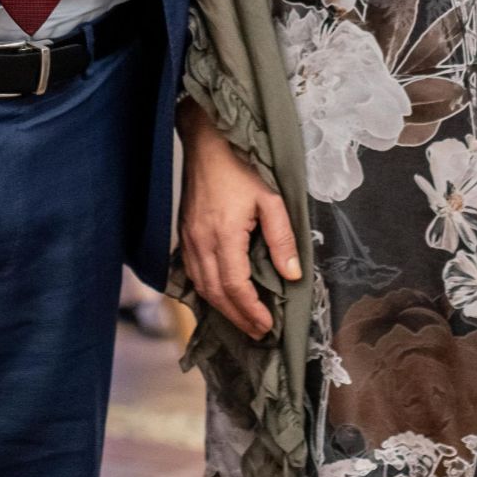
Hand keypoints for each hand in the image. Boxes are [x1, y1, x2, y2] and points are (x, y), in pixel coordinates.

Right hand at [177, 103, 298, 339]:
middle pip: (216, 293)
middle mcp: (201, 242)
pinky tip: (220, 297)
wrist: (207, 143)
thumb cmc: (240, 166)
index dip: (250, 310)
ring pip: (201, 286)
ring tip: (243, 321)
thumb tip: (292, 274)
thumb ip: (282, 238)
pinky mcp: (184, 234)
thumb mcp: (270, 198)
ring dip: (222, 308)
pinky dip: (206, 291)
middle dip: (238, 318)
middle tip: (258, 332)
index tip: (267, 325)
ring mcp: (189, 239)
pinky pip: (191, 273)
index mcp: (224, 235)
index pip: (235, 286)